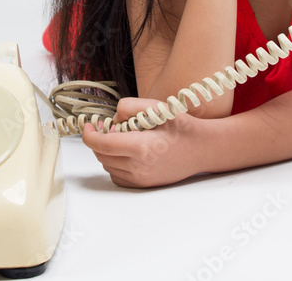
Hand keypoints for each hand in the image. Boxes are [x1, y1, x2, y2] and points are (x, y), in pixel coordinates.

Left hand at [81, 97, 208, 187]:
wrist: (202, 149)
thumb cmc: (181, 127)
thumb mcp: (157, 106)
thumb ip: (130, 106)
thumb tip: (113, 119)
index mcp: (140, 147)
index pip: (101, 144)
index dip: (89, 135)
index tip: (90, 126)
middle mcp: (138, 166)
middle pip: (102, 155)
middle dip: (99, 140)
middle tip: (109, 127)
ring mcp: (141, 178)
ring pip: (108, 166)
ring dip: (107, 152)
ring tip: (121, 138)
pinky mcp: (144, 185)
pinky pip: (117, 176)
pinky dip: (114, 164)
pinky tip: (126, 153)